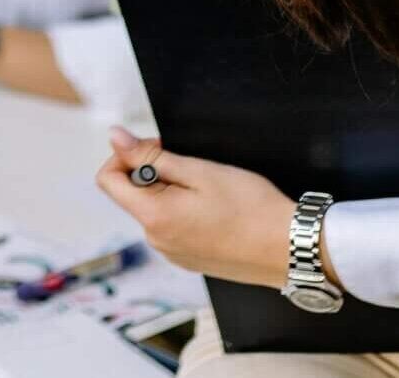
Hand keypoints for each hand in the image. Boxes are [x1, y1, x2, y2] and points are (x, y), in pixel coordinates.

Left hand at [94, 126, 301, 288]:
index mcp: (153, 218)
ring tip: (210, 188)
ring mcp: (174, 254)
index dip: (124, 155)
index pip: (107, 180)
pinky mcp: (191, 260)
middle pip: (133, 195)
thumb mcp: (199, 171)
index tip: (157, 147)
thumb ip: (152, 156)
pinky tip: (216, 209)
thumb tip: (115, 137)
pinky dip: (184, 212)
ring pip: (156, 211)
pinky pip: (173, 228)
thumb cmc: (250, 207)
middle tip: (194, 165)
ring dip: (171, 192)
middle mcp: (157, 241)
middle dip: (154, 172)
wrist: (290, 248)